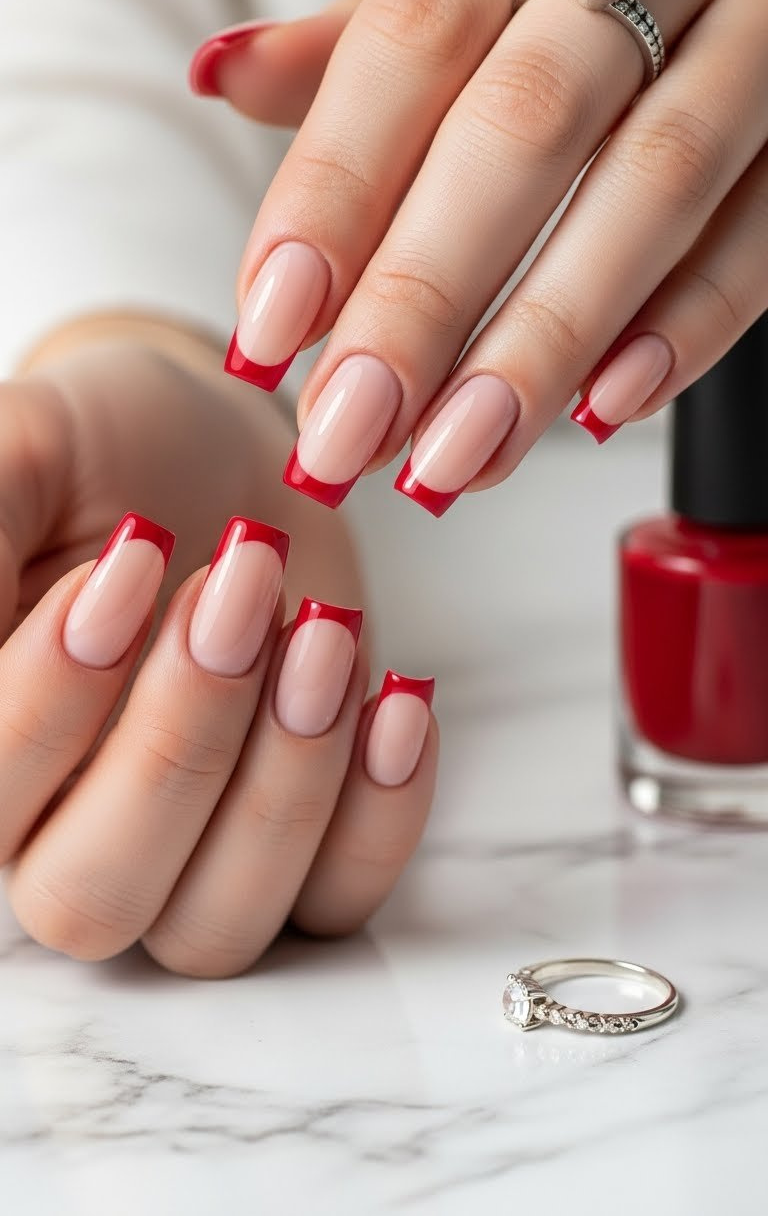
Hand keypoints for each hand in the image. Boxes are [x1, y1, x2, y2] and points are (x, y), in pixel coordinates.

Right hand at [0, 324, 436, 973]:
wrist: (217, 466)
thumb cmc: (102, 455)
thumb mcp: (24, 448)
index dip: (50, 698)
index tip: (134, 555)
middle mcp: (62, 838)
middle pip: (93, 895)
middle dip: (177, 740)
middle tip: (241, 582)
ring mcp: (187, 862)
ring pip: (214, 924)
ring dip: (283, 780)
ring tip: (324, 630)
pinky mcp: (300, 851)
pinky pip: (336, 901)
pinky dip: (378, 817)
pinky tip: (397, 700)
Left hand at [192, 0, 767, 514]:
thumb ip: (363, 32)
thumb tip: (221, 74)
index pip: (414, 35)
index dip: (335, 188)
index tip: (271, 327)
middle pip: (526, 124)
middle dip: (425, 297)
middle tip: (347, 432)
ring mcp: (767, 13)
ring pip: (654, 183)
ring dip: (544, 339)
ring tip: (458, 455)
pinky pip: (767, 224)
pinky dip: (691, 323)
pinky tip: (604, 407)